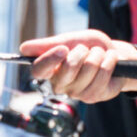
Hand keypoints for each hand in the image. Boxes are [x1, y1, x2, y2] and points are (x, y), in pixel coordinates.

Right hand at [20, 30, 136, 101]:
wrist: (113, 55)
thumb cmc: (88, 47)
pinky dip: (109, 61)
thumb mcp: (69, 40)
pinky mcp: (92, 97)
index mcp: (49, 70)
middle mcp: (59, 84)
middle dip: (82, 51)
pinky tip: (109, 61)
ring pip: (89, 68)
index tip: (62, 48)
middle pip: (69, 67)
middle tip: (86, 50)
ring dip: (98, 55)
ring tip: (99, 55)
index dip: (49, 60)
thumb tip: (24, 49)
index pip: (38, 70)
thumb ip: (48, 44)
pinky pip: (103, 73)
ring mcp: (76, 93)